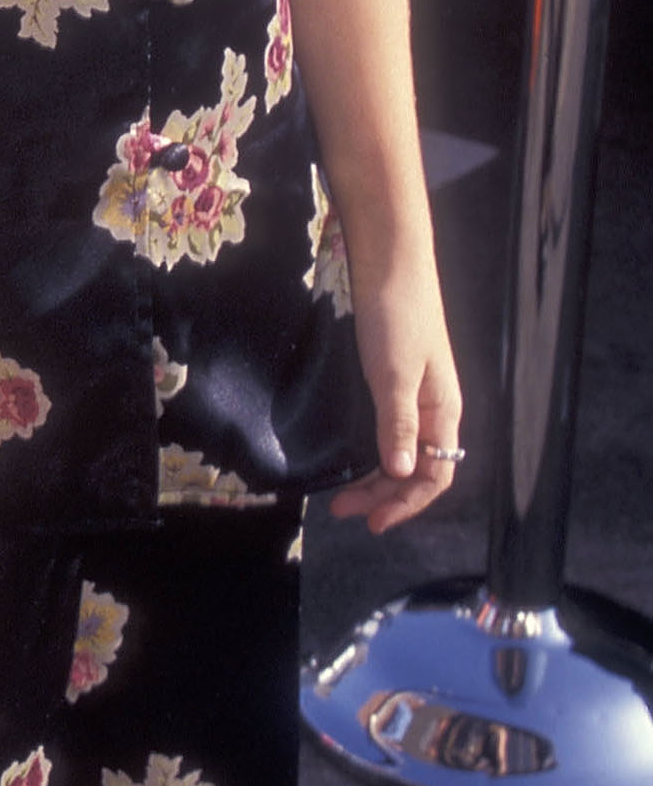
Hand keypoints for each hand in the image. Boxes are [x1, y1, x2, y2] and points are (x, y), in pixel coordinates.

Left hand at [327, 263, 463, 534]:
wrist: (389, 263)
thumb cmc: (396, 317)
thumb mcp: (395, 375)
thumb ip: (399, 424)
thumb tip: (404, 473)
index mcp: (443, 412)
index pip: (435, 476)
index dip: (406, 504)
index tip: (371, 522)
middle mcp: (434, 410)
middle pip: (417, 470)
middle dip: (384, 496)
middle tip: (343, 511)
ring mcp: (415, 396)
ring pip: (402, 453)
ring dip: (377, 479)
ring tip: (344, 496)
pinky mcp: (394, 380)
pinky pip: (391, 432)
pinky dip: (375, 453)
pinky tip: (355, 460)